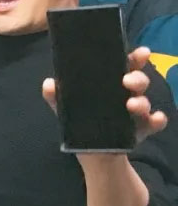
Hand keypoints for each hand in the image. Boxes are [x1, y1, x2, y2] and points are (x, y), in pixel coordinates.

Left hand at [42, 46, 168, 144]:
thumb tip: (48, 84)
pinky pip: (155, 124)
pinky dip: (157, 121)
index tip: (140, 53)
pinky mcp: (141, 130)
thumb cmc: (82, 120)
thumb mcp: (67, 108)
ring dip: (141, 102)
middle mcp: (127, 95)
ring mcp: (136, 113)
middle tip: (127, 81)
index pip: (124, 66)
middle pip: (137, 81)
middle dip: (136, 78)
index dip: (134, 58)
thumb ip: (56, 96)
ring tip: (131, 105)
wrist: (93, 152)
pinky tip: (154, 119)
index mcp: (111, 84)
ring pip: (144, 102)